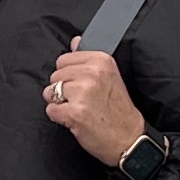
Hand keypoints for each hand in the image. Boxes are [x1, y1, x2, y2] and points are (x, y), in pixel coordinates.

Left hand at [45, 40, 148, 169]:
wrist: (129, 138)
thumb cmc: (118, 110)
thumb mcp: (110, 76)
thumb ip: (89, 58)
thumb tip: (75, 41)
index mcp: (102, 61)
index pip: (64, 59)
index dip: (68, 75)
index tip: (82, 85)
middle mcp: (92, 74)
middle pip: (55, 75)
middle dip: (63, 89)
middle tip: (81, 100)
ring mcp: (83, 93)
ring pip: (50, 91)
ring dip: (59, 103)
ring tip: (78, 109)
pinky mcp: (74, 112)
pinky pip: (51, 110)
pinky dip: (59, 117)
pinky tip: (75, 119)